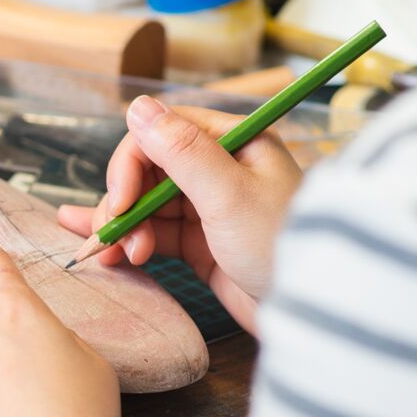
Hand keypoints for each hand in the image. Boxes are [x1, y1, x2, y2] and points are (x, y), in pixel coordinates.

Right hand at [58, 96, 301, 333]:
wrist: (313, 313)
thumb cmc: (280, 246)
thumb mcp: (228, 195)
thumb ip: (180, 151)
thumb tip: (136, 104)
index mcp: (233, 141)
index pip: (161, 132)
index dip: (130, 165)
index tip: (119, 204)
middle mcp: (218, 167)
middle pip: (146, 169)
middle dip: (123, 202)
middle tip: (114, 236)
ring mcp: (208, 205)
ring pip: (144, 203)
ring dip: (123, 226)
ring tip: (118, 256)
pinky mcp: (200, 241)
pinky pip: (153, 232)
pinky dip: (129, 240)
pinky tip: (103, 250)